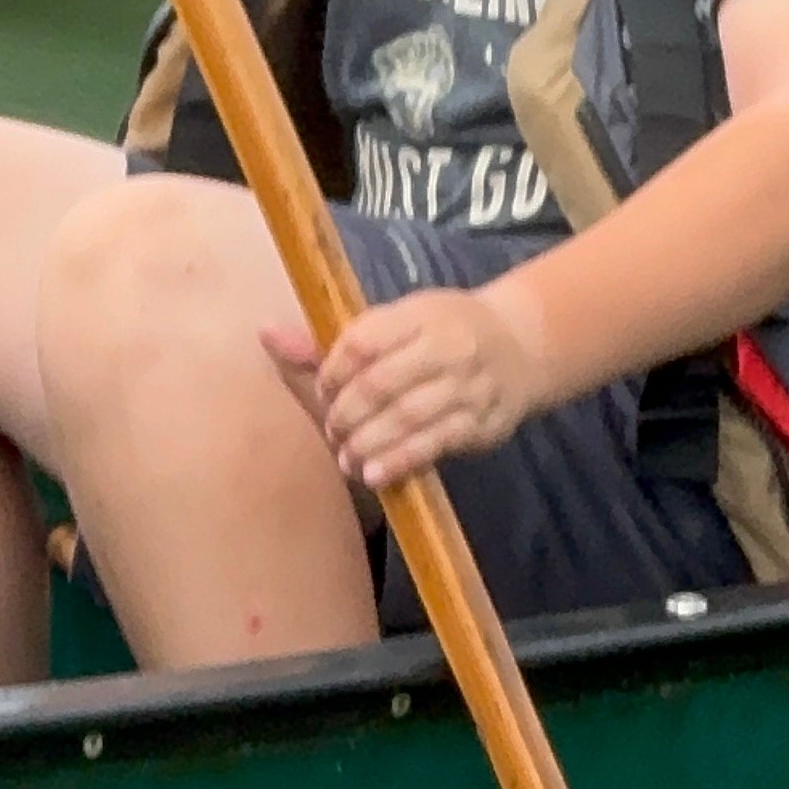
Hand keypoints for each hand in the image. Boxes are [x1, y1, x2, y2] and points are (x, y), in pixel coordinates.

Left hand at [262, 280, 548, 489]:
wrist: (522, 345)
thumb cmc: (442, 334)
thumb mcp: (396, 324)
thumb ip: (333, 342)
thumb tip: (266, 333)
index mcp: (419, 314)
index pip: (364, 341)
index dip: (333, 371)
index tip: (322, 389)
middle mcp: (448, 346)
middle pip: (381, 383)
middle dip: (346, 413)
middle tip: (333, 430)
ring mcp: (469, 385)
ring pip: (408, 417)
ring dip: (368, 442)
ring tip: (346, 458)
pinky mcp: (482, 422)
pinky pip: (436, 444)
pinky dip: (400, 461)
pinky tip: (374, 474)